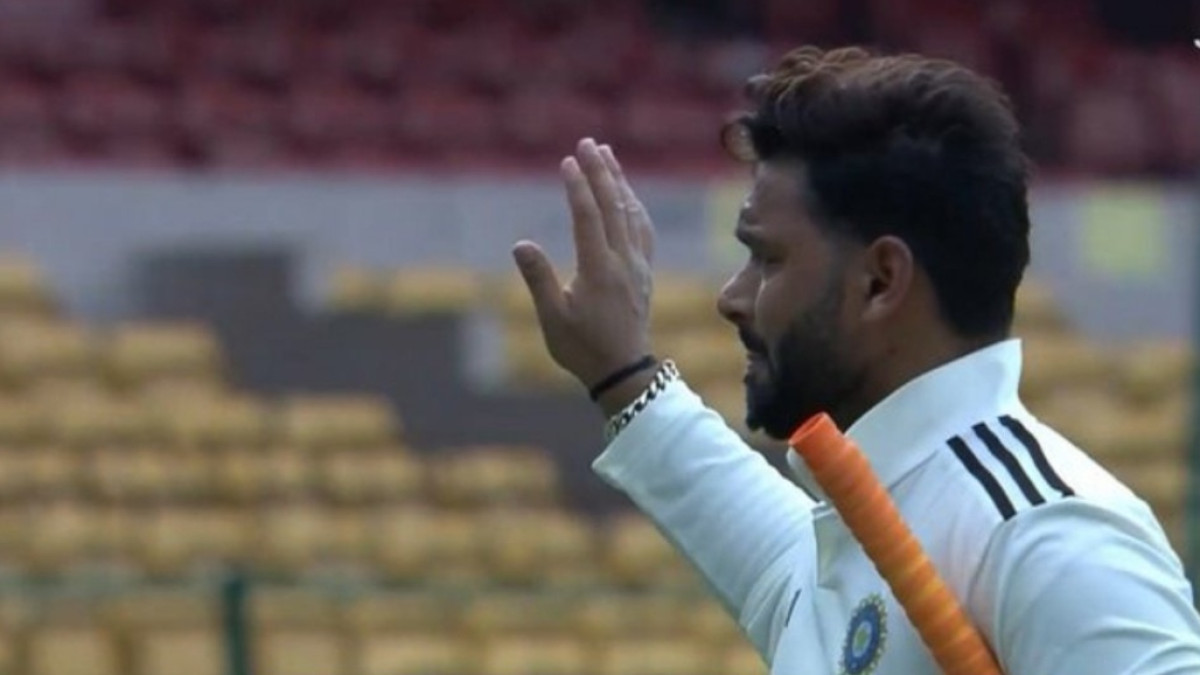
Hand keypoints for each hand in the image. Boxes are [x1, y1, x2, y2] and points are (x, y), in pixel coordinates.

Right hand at [511, 138, 656, 406]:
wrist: (623, 372)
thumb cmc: (582, 348)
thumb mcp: (552, 318)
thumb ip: (538, 279)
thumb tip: (521, 244)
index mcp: (599, 270)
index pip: (589, 217)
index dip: (578, 187)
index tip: (568, 161)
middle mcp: (623, 262)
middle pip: (614, 206)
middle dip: (601, 171)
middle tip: (588, 143)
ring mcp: (637, 266)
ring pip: (631, 214)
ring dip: (620, 182)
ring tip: (608, 155)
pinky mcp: (644, 273)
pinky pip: (643, 230)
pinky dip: (634, 206)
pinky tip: (628, 196)